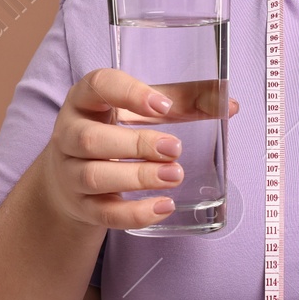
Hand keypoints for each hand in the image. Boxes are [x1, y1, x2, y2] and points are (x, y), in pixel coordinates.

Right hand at [38, 67, 240, 231]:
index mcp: (86, 99)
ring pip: (95, 176)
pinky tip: (164, 206)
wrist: (70, 179)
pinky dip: (134, 213)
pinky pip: (103, 213)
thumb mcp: (141, 109)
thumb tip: (229, 104)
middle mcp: (69, 134)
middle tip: (175, 149)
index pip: (98, 86)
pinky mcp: (80, 206)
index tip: (162, 105)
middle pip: (92, 139)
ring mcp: (70, 172)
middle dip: (137, 144)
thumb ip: (183, 101)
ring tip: (175, 176)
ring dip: (138, 177)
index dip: (129, 93)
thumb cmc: (115, 130)